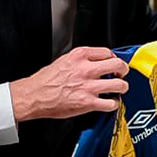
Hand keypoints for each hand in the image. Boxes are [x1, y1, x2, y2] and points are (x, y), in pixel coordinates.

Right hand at [10, 47, 129, 121]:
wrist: (33, 96)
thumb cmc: (45, 80)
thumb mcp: (64, 60)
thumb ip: (82, 60)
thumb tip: (97, 62)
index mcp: (79, 56)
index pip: (108, 52)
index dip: (113, 59)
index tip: (113, 64)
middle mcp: (86, 69)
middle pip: (118, 65)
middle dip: (123, 70)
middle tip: (121, 74)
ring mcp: (88, 86)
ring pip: (120, 85)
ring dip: (122, 88)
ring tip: (119, 89)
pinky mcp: (88, 102)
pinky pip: (111, 103)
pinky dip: (114, 104)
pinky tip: (109, 103)